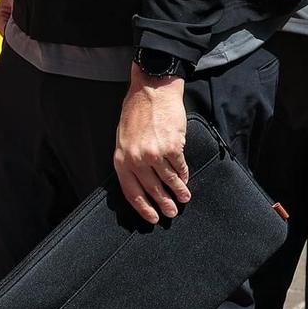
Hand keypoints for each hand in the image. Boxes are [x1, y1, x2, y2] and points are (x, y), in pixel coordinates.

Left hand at [114, 71, 190, 224]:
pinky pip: (180, 167)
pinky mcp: (172, 147)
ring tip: (184, 198)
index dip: (143, 207)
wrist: (151, 91)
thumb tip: (140, 179)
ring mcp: (155, 153)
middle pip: (151, 189)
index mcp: (121, 158)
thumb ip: (130, 158)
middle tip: (172, 213)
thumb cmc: (136, 112)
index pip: (131, 190)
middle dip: (163, 203)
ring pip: (168, 180)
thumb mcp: (123, 137)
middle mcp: (136, 158)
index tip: (152, 217)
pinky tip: (186, 179)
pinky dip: (184, 175)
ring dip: (178, 192)